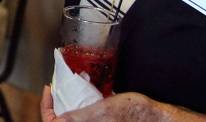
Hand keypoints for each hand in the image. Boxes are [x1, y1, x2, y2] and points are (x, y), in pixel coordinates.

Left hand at [41, 86, 205, 121]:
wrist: (159, 118)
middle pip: (63, 120)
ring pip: (75, 118)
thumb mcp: (105, 110)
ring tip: (72, 88)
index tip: (49, 89)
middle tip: (59, 86)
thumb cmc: (136, 114)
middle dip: (58, 105)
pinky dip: (82, 108)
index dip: (46, 107)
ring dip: (70, 105)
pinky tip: (87, 94)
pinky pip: (87, 117)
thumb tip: (57, 119)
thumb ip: (80, 117)